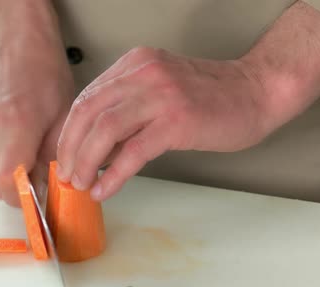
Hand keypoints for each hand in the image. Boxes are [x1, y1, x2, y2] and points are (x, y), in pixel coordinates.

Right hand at [0, 1, 73, 205]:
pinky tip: (5, 131)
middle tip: (32, 171)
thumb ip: (54, 157)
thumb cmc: (42, 69)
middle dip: (14, 187)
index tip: (36, 196)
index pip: (7, 186)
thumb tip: (49, 188)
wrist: (12, 38)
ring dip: (2, 168)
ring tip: (19, 144)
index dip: (23, 198)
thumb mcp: (63, 115)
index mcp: (14, 125)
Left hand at [56, 47, 273, 201]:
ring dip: (86, 161)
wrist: (255, 93)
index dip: (69, 131)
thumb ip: (126, 112)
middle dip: (70, 148)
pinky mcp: (177, 120)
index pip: (86, 98)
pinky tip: (105, 189)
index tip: (64, 156)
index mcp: (134, 64)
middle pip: (87, 112)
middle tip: (66, 174)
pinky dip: (113, 174)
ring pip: (104, 130)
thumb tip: (93, 150)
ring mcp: (160, 95)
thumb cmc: (209, 97)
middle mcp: (143, 73)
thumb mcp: (158, 92)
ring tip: (80, 183)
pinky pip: (133, 151)